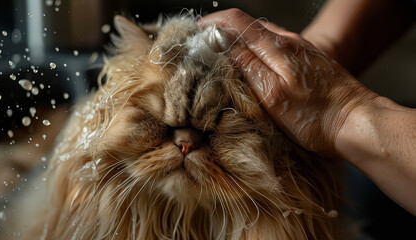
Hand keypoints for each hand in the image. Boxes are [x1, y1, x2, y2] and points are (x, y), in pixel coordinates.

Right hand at [200, 9, 378, 155]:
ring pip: (261, 37)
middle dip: (222, 32)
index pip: (237, 21)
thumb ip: (248, 66)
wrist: (357, 122)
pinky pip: (274, 48)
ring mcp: (299, 50)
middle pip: (248, 26)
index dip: (213, 23)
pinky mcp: (306, 61)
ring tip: (222, 58)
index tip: (194, 33)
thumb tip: (223, 44)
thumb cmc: (316, 116)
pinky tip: (253, 66)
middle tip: (203, 48)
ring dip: (239, 41)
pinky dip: (256, 51)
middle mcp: (288, 42)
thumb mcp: (274, 94)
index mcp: (277, 47)